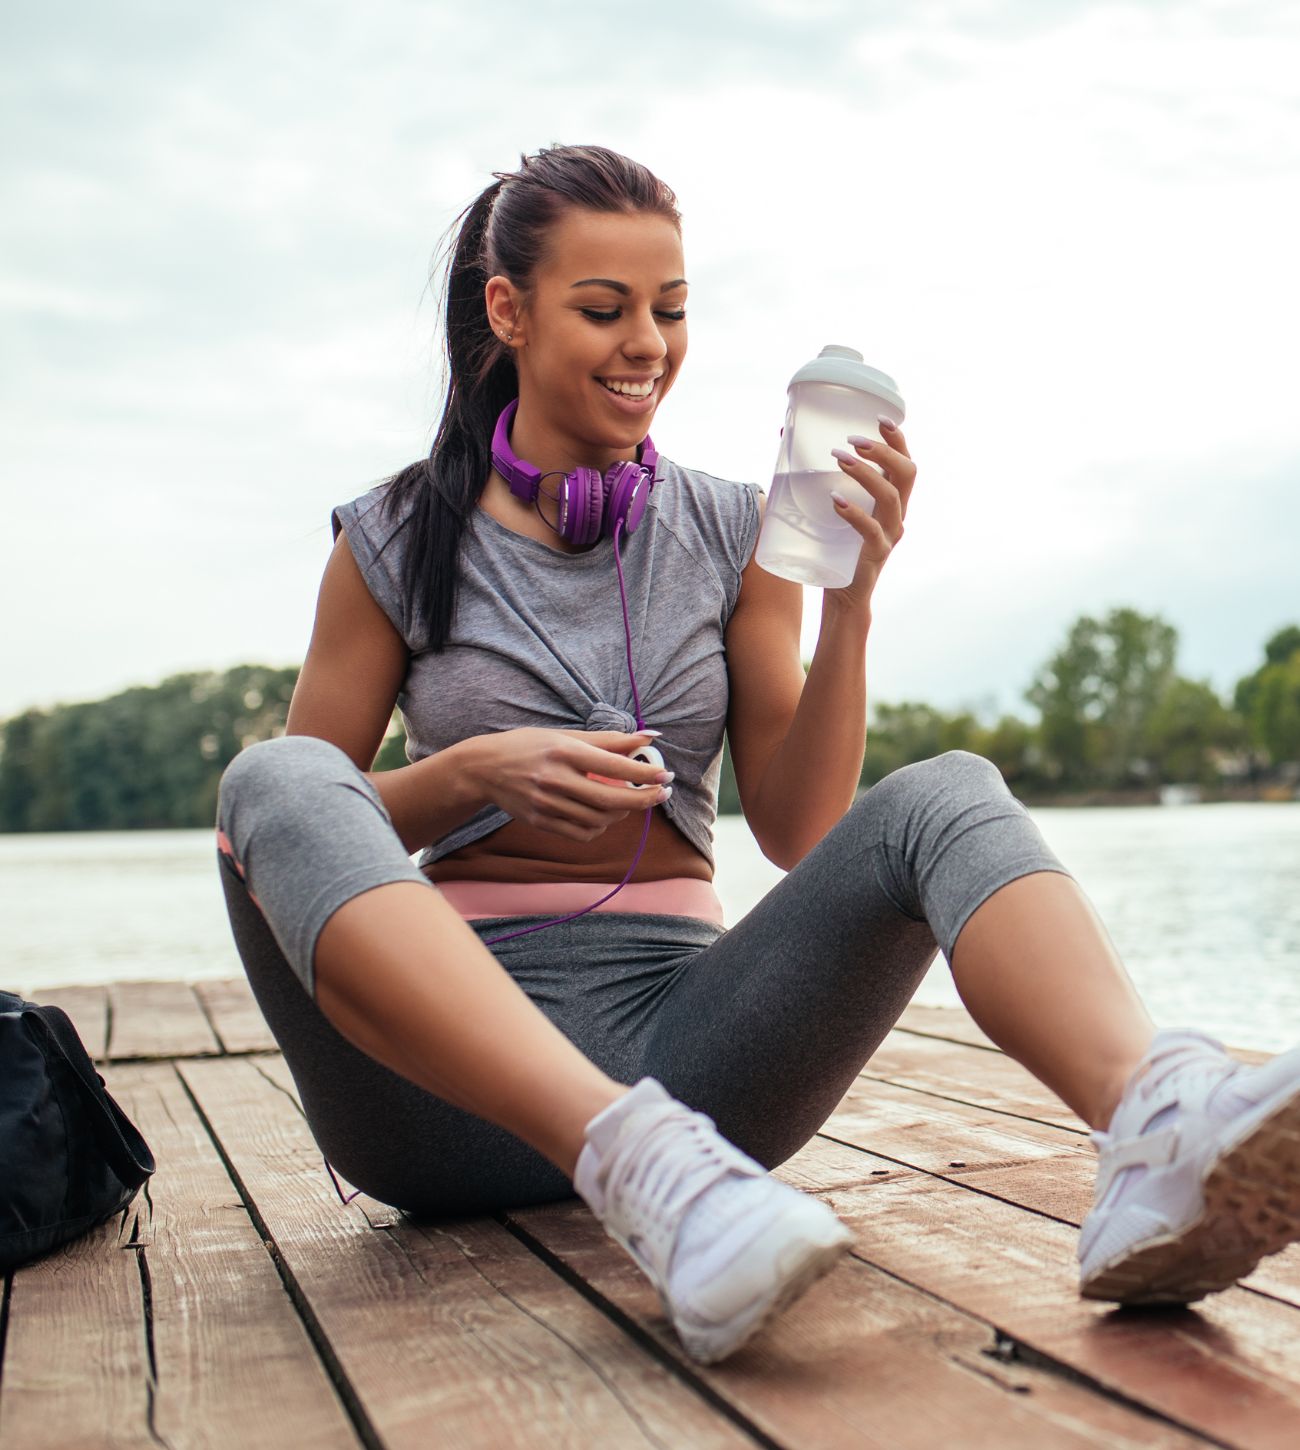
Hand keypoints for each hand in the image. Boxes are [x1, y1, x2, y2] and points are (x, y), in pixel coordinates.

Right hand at [464, 728, 672, 842]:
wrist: (484, 768)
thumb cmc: (530, 746)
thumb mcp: (567, 735)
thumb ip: (610, 739)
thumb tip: (651, 737)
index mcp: (564, 751)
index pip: (614, 765)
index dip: (645, 773)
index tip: (666, 775)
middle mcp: (555, 779)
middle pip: (610, 798)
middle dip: (643, 799)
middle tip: (661, 794)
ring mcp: (547, 803)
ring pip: (599, 818)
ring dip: (622, 813)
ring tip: (629, 801)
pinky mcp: (541, 821)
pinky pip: (582, 833)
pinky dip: (600, 826)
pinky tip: (604, 814)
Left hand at [827, 419, 916, 616]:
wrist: (842, 597)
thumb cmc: (834, 548)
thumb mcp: (829, 508)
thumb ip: (815, 476)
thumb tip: (783, 436)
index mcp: (890, 501)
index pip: (904, 463)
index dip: (897, 439)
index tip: (880, 418)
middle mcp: (896, 515)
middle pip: (906, 474)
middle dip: (883, 451)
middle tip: (852, 440)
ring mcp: (889, 535)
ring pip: (889, 497)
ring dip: (865, 473)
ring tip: (839, 459)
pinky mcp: (876, 555)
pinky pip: (871, 530)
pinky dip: (854, 513)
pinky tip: (836, 501)